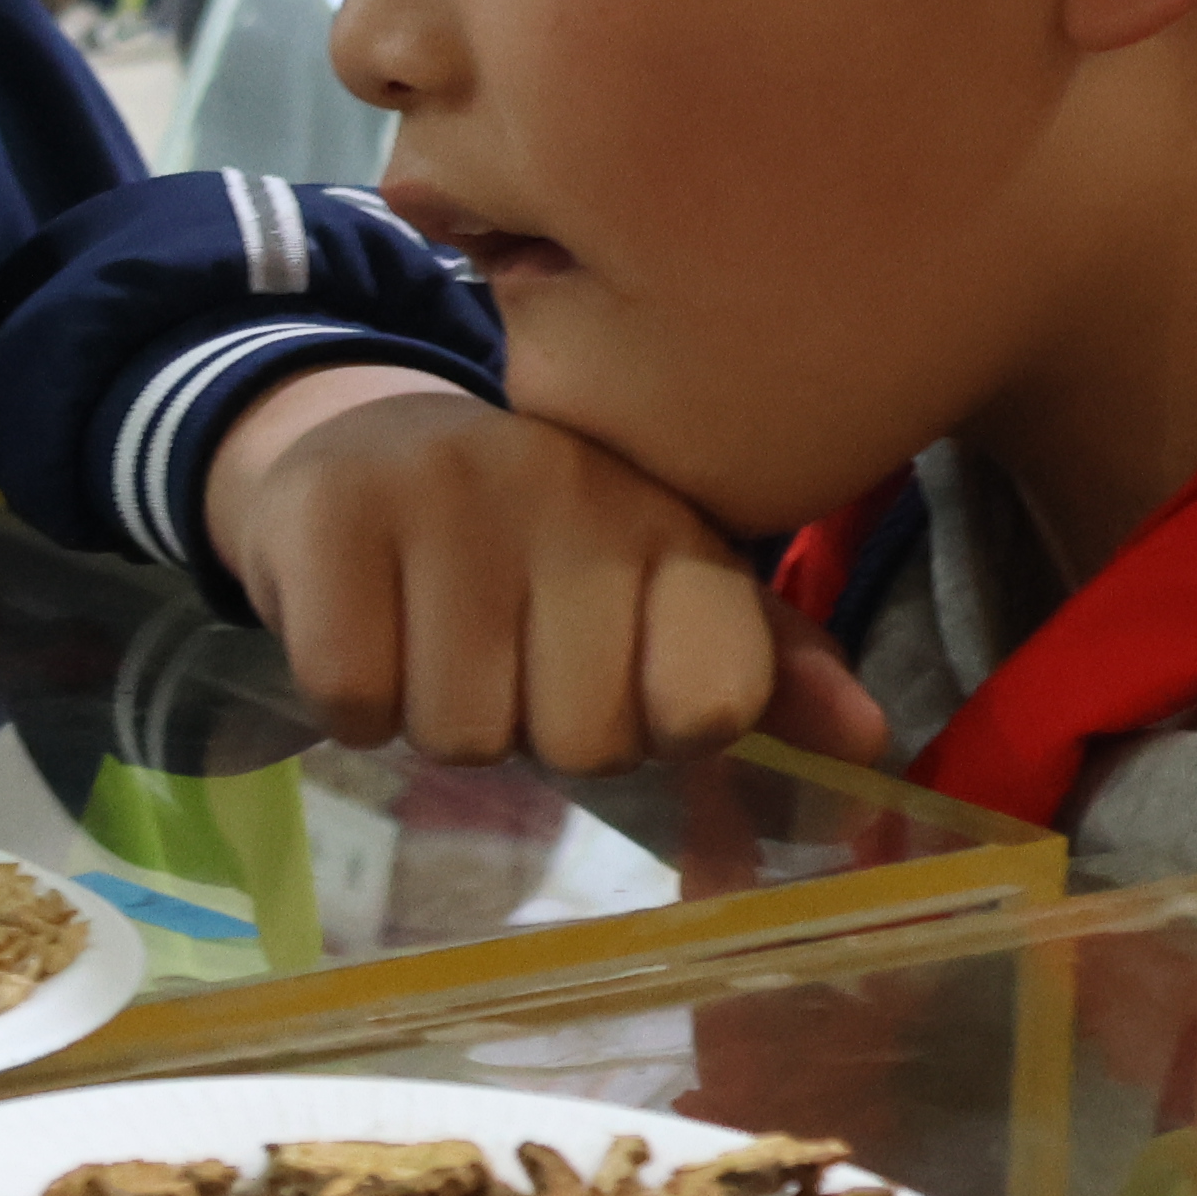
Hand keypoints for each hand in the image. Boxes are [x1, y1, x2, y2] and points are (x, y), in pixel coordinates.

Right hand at [197, 369, 889, 773]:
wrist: (356, 452)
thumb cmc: (530, 550)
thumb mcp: (654, 593)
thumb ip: (760, 668)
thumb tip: (867, 739)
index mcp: (670, 521)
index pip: (715, 699)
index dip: (656, 729)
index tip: (618, 679)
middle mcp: (571, 489)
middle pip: (583, 743)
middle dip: (534, 731)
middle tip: (507, 661)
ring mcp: (445, 490)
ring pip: (462, 735)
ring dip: (437, 719)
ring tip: (433, 640)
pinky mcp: (329, 511)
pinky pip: (356, 701)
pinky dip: (353, 707)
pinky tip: (367, 635)